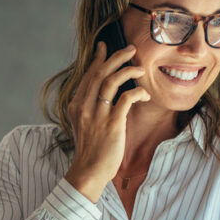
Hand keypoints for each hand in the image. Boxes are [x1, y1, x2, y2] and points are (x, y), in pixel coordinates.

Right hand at [64, 41, 149, 202]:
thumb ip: (88, 109)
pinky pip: (127, 99)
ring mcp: (97, 115)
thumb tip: (103, 94)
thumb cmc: (89, 151)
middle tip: (130, 50)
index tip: (104, 47)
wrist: (88, 172)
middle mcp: (84, 107)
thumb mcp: (82, 125)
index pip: (87, 76)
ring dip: (127, 70)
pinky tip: (144, 93)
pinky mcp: (112, 123)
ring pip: (111, 81)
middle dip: (116, 57)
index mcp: (76, 106)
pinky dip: (137, 92)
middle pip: (99, 73)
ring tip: (139, 67)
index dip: (97, 59)